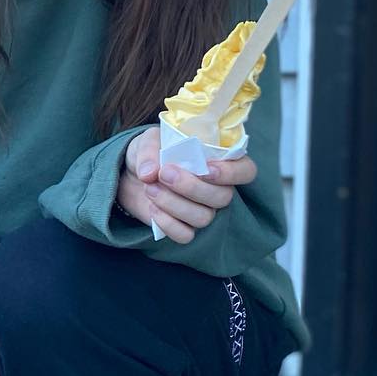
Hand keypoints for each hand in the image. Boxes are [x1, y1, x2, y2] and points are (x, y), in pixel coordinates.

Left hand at [116, 126, 257, 243]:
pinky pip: (186, 235)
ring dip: (174, 204)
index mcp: (220, 161)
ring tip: (150, 188)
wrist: (130, 175)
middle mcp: (217, 188)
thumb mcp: (148, 140)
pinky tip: (152, 208)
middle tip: (164, 174)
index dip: (231, 173)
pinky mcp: (185, 227)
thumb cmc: (151, 153)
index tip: (205, 168)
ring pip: (203, 217)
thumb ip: (150, 151)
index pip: (245, 171)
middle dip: (192, 187)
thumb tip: (150, 173)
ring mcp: (203, 210)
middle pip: (223, 198)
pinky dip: (168, 224)